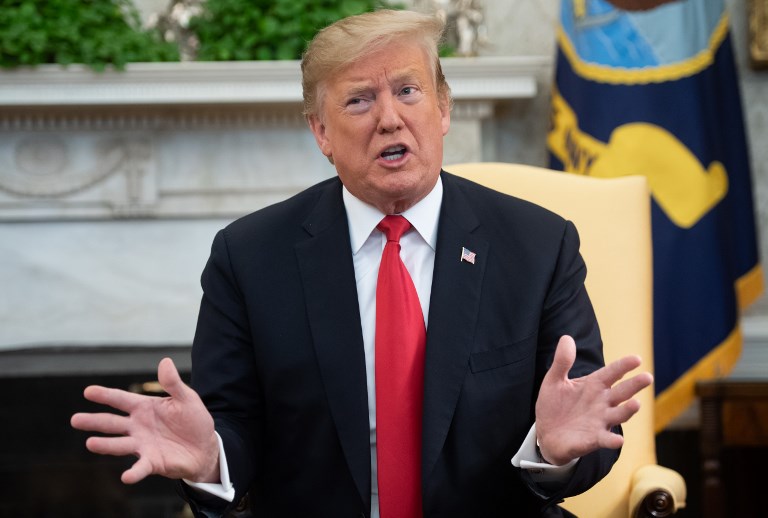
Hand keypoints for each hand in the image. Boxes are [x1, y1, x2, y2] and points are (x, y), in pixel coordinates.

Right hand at [71, 358, 219, 483]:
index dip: (105, 395)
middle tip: (75, 419)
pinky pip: (140, 468)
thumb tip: (165, 361)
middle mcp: (138, 427)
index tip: (88, 391)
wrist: (205, 447)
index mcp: (144, 408)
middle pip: (112, 423)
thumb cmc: (193, 420)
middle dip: (94, 421)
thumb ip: (173, 383)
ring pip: (119, 445)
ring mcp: (142, 445)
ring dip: (105, 445)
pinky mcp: (152, 462)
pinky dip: (133, 473)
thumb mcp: (186, 399)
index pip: (121, 400)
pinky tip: (125, 477)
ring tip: (90, 443)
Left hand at [535, 335, 652, 465]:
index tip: (637, 359)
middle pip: (622, 392)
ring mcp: (600, 421)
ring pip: (619, 415)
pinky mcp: (593, 439)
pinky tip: (618, 440)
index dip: (623, 366)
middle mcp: (602, 402)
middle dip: (634, 385)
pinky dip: (612, 440)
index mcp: (594, 385)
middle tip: (647, 377)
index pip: (612, 373)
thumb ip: (562, 361)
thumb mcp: (554, 380)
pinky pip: (606, 439)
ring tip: (636, 403)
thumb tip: (566, 337)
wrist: (546, 434)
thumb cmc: (554, 405)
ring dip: (628, 410)